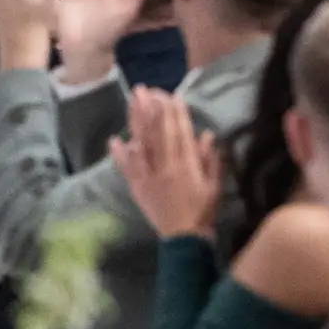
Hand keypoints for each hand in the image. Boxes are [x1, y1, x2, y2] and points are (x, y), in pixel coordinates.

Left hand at [111, 90, 220, 237]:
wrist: (185, 239)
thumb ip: (210, 159)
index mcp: (187, 165)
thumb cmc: (203, 211)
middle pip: (158, 132)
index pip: (180, 132)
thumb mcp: (214, 185)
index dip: (176, 113)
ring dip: (136, 121)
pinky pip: (127, 169)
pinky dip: (120, 155)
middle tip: (146, 89)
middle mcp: (166, 167)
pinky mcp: (138, 188)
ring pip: (142, 143)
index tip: (171, 95)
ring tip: (132, 102)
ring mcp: (150, 177)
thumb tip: (206, 134)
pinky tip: (114, 139)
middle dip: (152, 109)